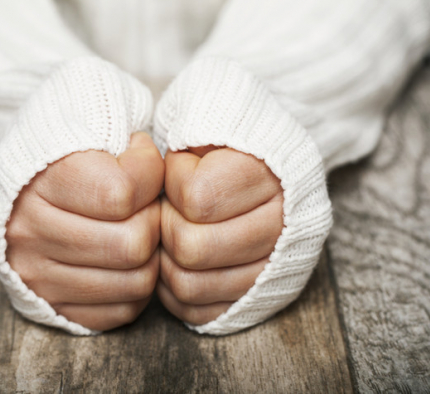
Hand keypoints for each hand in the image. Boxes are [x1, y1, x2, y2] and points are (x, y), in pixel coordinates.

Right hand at [5, 132, 163, 330]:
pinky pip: (120, 311)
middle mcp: (30, 230)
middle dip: (154, 222)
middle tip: (144, 206)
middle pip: (132, 245)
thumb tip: (164, 173)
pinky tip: (125, 261)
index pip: (122, 193)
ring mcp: (35, 273)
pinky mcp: (49, 304)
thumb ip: (129, 141)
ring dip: (150, 258)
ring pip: (135, 283)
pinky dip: (135, 289)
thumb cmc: (73, 150)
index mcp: (42, 179)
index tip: (141, 164)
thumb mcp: (95, 122)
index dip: (150, 177)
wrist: (26, 182)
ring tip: (136, 231)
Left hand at [158, 146, 283, 325]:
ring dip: (167, 261)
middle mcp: (281, 225)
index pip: (197, 200)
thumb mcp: (210, 117)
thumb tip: (149, 163)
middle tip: (172, 209)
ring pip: (190, 286)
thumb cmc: (225, 145)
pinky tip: (176, 262)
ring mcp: (271, 268)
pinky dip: (174, 291)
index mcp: (268, 175)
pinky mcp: (255, 297)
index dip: (174, 186)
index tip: (182, 171)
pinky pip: (197, 311)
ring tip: (173, 234)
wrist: (269, 171)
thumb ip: (189, 131)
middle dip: (167, 227)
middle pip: (192, 249)